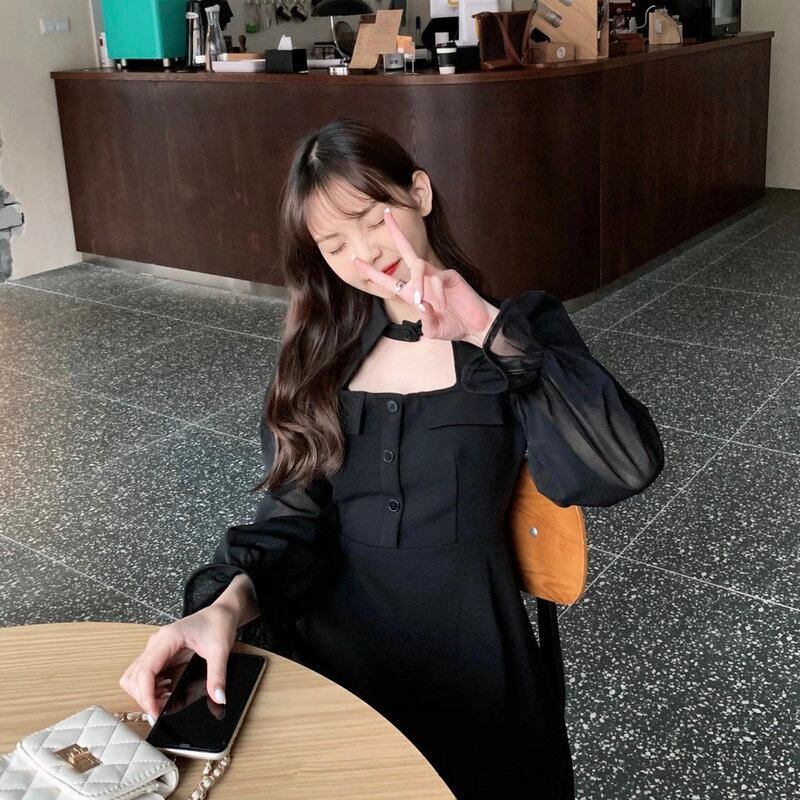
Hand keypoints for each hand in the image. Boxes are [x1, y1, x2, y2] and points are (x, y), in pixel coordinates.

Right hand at [118, 604, 237, 721]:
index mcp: (168, 638)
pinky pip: (144, 674)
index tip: (155, 713)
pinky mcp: (159, 654)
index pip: (145, 671)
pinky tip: (165, 693)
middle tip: (160, 712)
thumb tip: (218, 698)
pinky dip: (149, 688)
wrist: (220, 613)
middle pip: (134, 676)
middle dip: (143, 697)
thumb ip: (217, 674)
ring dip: (143, 693)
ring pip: (134, 676)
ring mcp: (156, 648)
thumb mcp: (221, 650)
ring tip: (162, 704)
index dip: (146, 695)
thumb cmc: (218, 625)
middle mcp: (156, 643)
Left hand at [351, 207, 499, 345]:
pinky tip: (443, 305)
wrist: (476, 326)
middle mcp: (423, 280)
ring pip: (420, 268)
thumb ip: (426, 321)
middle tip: (385, 213)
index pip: (388, 279)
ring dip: (421, 286)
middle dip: (396, 232)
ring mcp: (437, 275)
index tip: (354, 259)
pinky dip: (438, 294)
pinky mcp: (450, 275)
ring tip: (429, 304)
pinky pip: (437, 278)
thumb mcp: (434, 330)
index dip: (371, 271)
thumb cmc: (454, 326)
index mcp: (413, 293)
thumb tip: (421, 304)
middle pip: (406, 251)